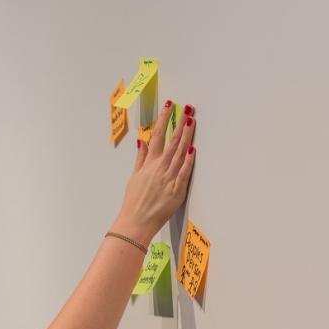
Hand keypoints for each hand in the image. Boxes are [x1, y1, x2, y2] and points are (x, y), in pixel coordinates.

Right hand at [112, 101, 196, 244]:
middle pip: (172, 142)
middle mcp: (160, 168)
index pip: (157, 136)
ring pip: (180, 154)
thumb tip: (142, 141)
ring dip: (187, 137)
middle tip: (188, 110)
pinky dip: (189, 161)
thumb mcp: (134, 176)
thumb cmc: (134, 201)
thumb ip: (140, 158)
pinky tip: (194, 149)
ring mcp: (169, 179)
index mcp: (149, 164)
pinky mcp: (177, 191)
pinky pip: (184, 173)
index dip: (164, 120)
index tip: (169, 107)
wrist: (136, 221)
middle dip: (180, 124)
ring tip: (192, 122)